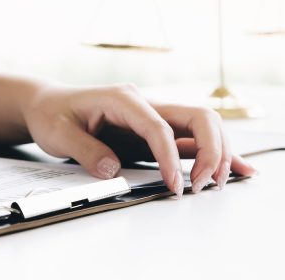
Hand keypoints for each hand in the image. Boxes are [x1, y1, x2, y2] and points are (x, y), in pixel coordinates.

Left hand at [23, 84, 256, 196]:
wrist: (47, 104)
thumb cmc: (53, 114)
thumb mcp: (58, 133)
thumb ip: (85, 151)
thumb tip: (112, 169)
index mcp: (123, 98)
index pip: (159, 126)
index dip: (170, 157)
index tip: (174, 185)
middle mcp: (145, 102)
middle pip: (197, 117)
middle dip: (209, 151)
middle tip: (200, 185)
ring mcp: (153, 114)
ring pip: (202, 126)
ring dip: (217, 152)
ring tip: (218, 183)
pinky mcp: (155, 129)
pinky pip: (191, 138)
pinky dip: (214, 153)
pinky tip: (237, 167)